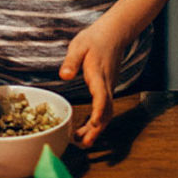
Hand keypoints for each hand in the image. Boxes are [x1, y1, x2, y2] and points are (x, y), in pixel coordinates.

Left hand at [59, 17, 128, 146]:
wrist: (113, 34)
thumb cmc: (95, 39)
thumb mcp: (79, 46)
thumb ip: (71, 61)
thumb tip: (64, 75)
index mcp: (98, 75)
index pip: (102, 96)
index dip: (98, 111)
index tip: (93, 124)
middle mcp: (106, 85)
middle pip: (106, 112)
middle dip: (96, 130)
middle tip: (83, 144)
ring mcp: (109, 89)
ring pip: (107, 113)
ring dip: (96, 129)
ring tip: (81, 142)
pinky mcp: (107, 90)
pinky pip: (105, 109)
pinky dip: (97, 122)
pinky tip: (86, 128)